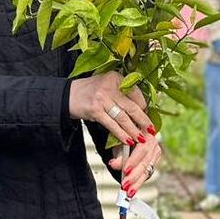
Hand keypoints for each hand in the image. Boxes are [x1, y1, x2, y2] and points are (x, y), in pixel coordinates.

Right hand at [69, 70, 160, 193]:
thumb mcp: (108, 86)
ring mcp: (102, 98)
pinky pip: (112, 125)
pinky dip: (121, 134)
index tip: (148, 117)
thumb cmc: (91, 92)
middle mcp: (109, 86)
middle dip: (143, 120)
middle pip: (131, 106)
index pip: (135, 93)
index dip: (144, 107)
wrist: (68, 96)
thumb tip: (142, 110)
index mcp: (116, 77)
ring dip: (133, 130)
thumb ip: (123, 94)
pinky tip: (127, 140)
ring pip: (123, 117)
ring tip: (141, 138)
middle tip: (151, 130)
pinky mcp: (95, 110)